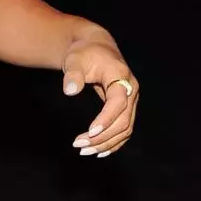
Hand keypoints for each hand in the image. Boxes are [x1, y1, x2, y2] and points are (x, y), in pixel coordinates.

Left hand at [62, 35, 138, 157]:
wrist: (96, 48)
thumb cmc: (84, 53)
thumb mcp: (74, 59)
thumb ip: (73, 74)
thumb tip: (70, 90)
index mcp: (120, 75)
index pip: (118, 102)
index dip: (106, 119)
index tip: (89, 132)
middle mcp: (131, 89)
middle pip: (123, 121)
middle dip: (102, 137)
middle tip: (79, 145)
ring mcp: (131, 100)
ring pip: (125, 129)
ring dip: (106, 143)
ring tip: (84, 151)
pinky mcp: (127, 108)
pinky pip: (125, 129)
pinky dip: (114, 142)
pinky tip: (99, 151)